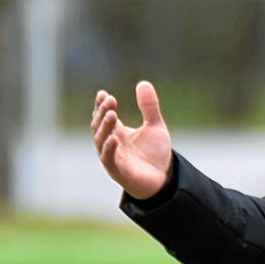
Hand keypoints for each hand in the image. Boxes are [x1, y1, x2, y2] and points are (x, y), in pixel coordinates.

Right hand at [91, 80, 172, 199]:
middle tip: (110, 100)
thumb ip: (149, 107)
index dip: (101, 105)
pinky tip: (114, 138)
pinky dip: (109, 149)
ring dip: (105, 127)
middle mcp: (111, 143)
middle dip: (103, 112)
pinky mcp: (118, 171)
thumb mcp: (155, 126)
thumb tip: (143, 83)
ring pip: (101, 140)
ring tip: (112, 114)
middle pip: (100, 126)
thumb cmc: (155, 155)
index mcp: (117, 132)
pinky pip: (109, 159)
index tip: (103, 94)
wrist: (164, 180)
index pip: (104, 116)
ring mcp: (113, 157)